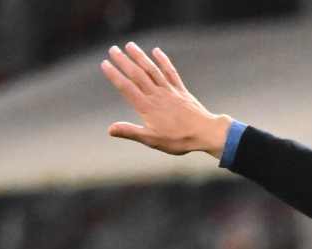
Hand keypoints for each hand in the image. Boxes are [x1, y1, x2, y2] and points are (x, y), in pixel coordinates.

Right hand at [101, 42, 231, 156]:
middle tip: (113, 49)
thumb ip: (131, 132)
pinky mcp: (181, 91)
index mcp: (147, 107)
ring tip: (131, 45)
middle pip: (137, 74)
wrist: (206, 133)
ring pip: (153, 70)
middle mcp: (157, 95)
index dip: (114, 75)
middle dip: (124, 61)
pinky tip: (157, 51)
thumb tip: (110, 129)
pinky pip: (171, 73)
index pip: (126, 87)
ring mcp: (170, 91)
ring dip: (141, 57)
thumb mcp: (152, 140)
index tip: (105, 63)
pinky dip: (164, 61)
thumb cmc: (179, 139)